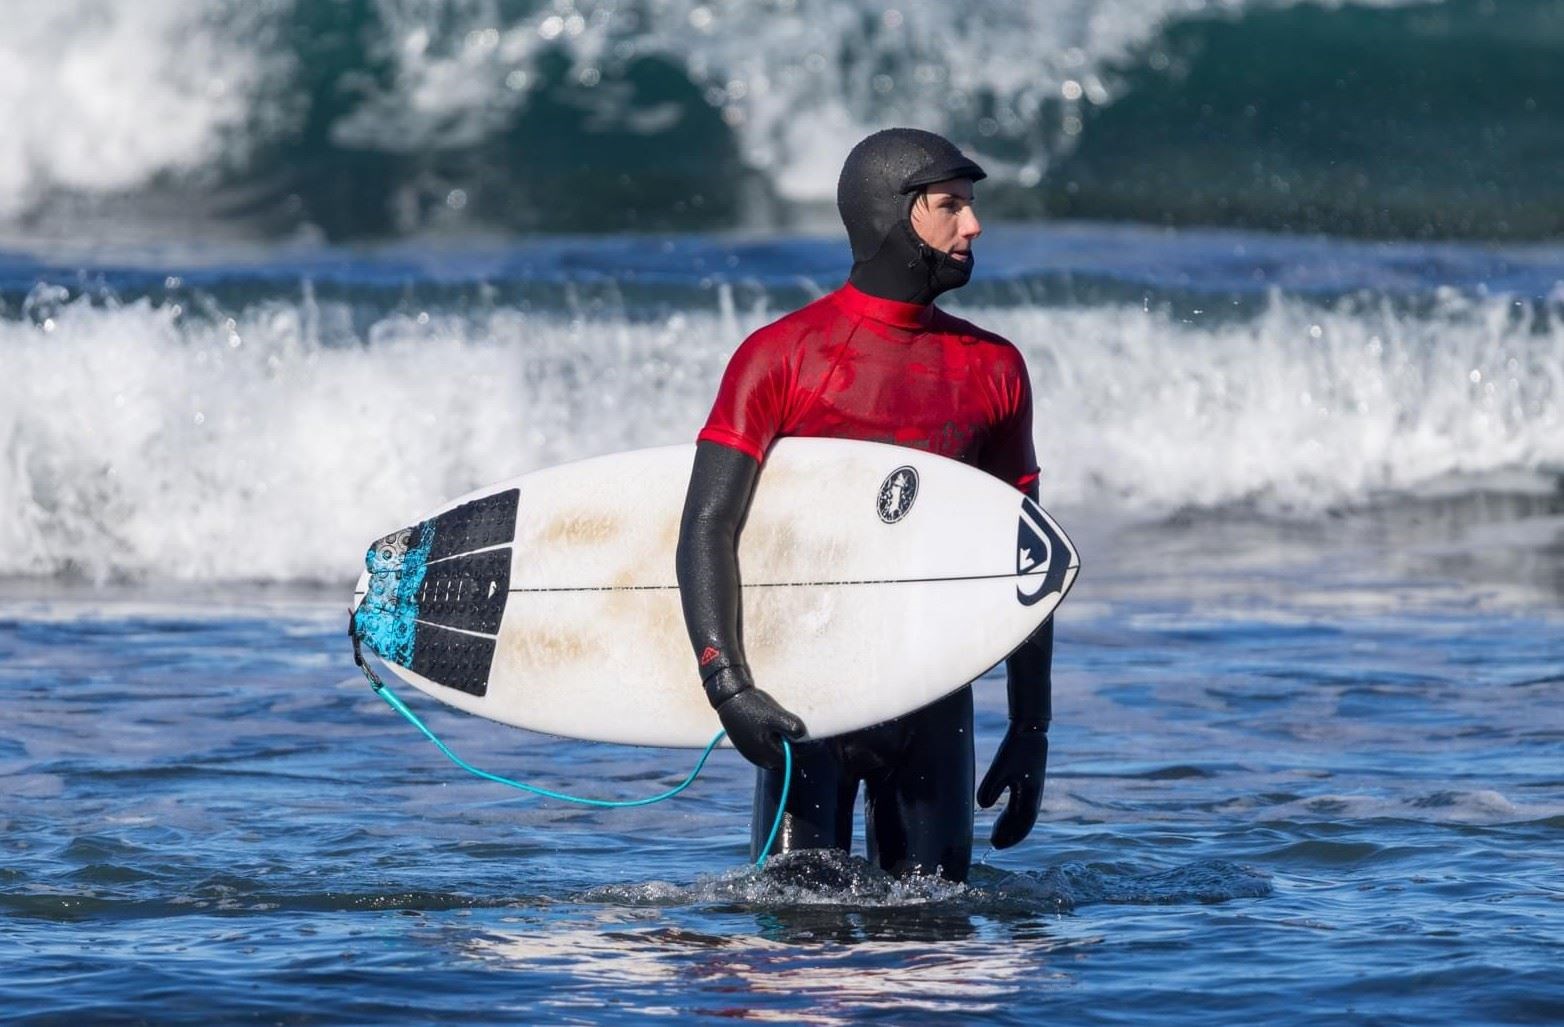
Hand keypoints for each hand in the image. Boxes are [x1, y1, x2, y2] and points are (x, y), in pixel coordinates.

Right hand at [715, 685, 805, 770]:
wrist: (729, 698)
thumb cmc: (752, 707)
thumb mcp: (775, 715)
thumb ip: (791, 726)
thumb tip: (803, 735)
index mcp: (769, 756)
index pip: (796, 756)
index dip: (807, 747)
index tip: (815, 736)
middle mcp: (760, 760)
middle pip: (785, 756)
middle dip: (794, 744)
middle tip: (797, 727)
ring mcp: (752, 754)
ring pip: (776, 752)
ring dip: (783, 741)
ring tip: (783, 724)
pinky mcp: (747, 746)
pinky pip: (766, 747)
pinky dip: (773, 739)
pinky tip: (772, 725)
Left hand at [977, 721, 1047, 848]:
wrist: (1029, 731)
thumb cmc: (1016, 749)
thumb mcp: (1001, 767)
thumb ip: (991, 787)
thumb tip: (983, 807)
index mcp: (1032, 795)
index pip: (1023, 823)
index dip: (1012, 836)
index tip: (997, 845)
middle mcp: (1034, 796)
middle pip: (1022, 822)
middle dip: (1009, 835)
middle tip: (994, 845)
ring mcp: (1031, 790)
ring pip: (1020, 815)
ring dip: (1009, 826)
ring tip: (995, 835)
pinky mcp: (1026, 783)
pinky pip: (1019, 805)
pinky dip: (1010, 815)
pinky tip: (1000, 817)